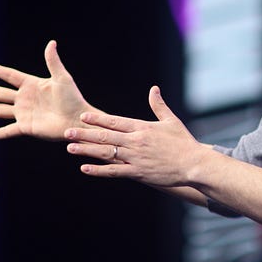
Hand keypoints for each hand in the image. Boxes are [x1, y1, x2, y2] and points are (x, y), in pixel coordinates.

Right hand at [0, 40, 92, 141]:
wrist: (78, 120)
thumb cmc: (73, 99)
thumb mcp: (62, 78)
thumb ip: (53, 61)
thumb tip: (51, 42)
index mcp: (32, 85)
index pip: (11, 76)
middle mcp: (25, 99)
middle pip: (0, 93)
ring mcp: (24, 113)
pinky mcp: (26, 127)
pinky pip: (7, 131)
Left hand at [66, 85, 207, 187]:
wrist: (194, 164)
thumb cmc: (184, 143)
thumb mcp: (171, 121)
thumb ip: (159, 106)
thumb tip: (154, 89)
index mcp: (142, 128)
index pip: (115, 121)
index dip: (97, 119)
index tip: (83, 116)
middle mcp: (136, 141)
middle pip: (105, 136)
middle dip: (84, 134)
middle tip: (67, 131)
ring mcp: (135, 158)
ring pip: (106, 153)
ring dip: (87, 150)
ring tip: (70, 148)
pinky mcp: (138, 172)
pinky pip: (114, 171)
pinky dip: (99, 170)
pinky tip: (85, 168)